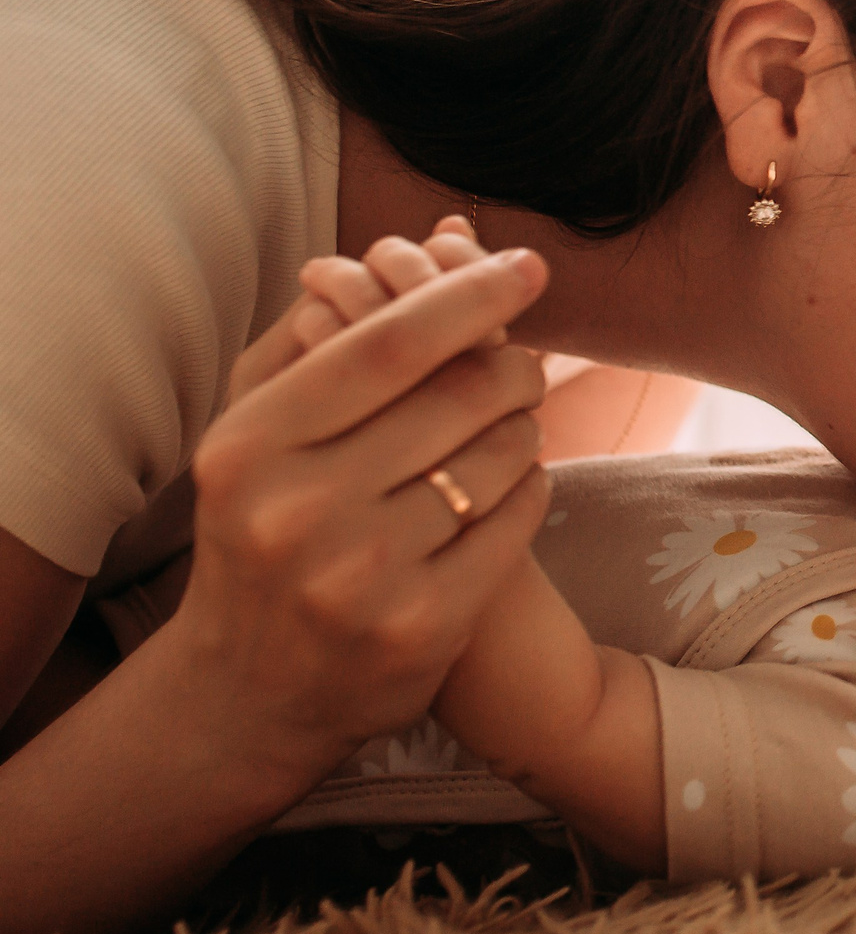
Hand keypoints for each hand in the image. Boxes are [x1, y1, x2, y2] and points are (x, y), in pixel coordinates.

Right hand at [172, 239, 554, 790]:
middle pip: (460, 394)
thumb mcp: (254, 435)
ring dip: (523, 426)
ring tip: (508, 426)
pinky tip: (510, 483)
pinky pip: (519, 518)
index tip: (527, 265)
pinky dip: (529, 486)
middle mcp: (300, 510)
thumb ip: (319, 336)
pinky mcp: (425, 625)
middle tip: (522, 362)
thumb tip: (422, 242)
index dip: (469, 294)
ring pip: (501, 455)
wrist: (248, 692)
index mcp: (251, 446)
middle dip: (510, 365)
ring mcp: (363, 575)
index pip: (387, 345)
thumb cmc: (260, 530)